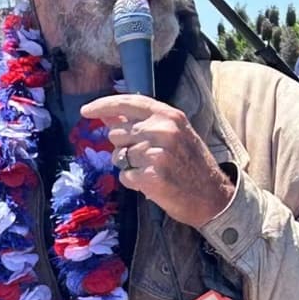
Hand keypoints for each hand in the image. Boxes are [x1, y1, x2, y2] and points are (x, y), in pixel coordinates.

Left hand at [83, 94, 235, 228]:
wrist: (212, 196)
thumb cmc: (191, 164)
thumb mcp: (173, 134)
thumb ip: (142, 122)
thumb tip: (108, 114)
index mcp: (169, 115)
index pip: (127, 103)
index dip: (102, 105)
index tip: (85, 111)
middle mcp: (163, 130)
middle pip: (117, 133)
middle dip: (123, 147)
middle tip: (145, 157)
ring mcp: (156, 154)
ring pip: (118, 156)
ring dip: (129, 166)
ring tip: (152, 170)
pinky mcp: (151, 177)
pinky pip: (125, 176)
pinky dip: (133, 182)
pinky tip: (152, 183)